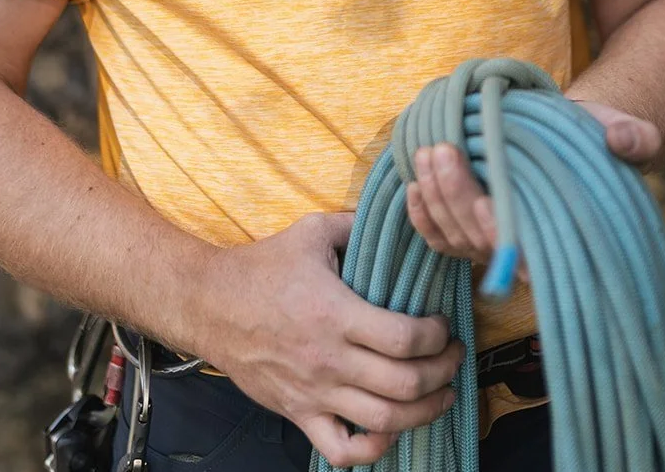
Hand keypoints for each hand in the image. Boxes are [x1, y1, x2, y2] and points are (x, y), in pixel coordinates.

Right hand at [198, 211, 464, 467]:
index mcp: (336, 313)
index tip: (444, 325)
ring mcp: (315, 393)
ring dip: (424, 412)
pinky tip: (391, 429)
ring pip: (384, 421)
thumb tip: (394, 217)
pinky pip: (343, 451)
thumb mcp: (312, 232)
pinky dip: (375, 449)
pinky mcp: (299, 413)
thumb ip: (356, 224)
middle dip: (443, 373)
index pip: (405, 339)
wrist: (210, 304)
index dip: (437, 336)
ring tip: (441, 393)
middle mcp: (330, 360)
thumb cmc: (262, 266)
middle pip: (405, 384)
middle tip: (454, 357)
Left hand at [406, 100, 661, 266]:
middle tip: (442, 148)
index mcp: (563, 237)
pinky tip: (414, 182)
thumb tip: (627, 141)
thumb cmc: (596, 140)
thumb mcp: (622, 132)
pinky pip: (438, 237)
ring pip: (454, 236)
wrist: (568, 139)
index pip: (529, 254)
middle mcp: (526, 252)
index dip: (504, 233)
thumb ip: (634, 138)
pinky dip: (421, 214)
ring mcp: (493, 245)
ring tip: (428, 150)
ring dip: (434, 195)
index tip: (488, 202)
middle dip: (456, 194)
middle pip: (479, 238)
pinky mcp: (470, 232)